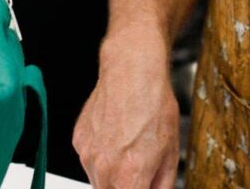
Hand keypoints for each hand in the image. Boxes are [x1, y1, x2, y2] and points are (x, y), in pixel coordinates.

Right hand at [73, 41, 180, 188]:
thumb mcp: (171, 153)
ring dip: (112, 175)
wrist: (133, 71)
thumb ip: (161, 185)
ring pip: (98, 180)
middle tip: (139, 171)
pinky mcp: (78, 141)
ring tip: (128, 150)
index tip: (143, 186)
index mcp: (129, 177)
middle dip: (125, 187)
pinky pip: (89, 160)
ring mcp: (88, 155)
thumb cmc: (154, 105)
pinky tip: (116, 138)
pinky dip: (101, 156)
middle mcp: (104, 169)